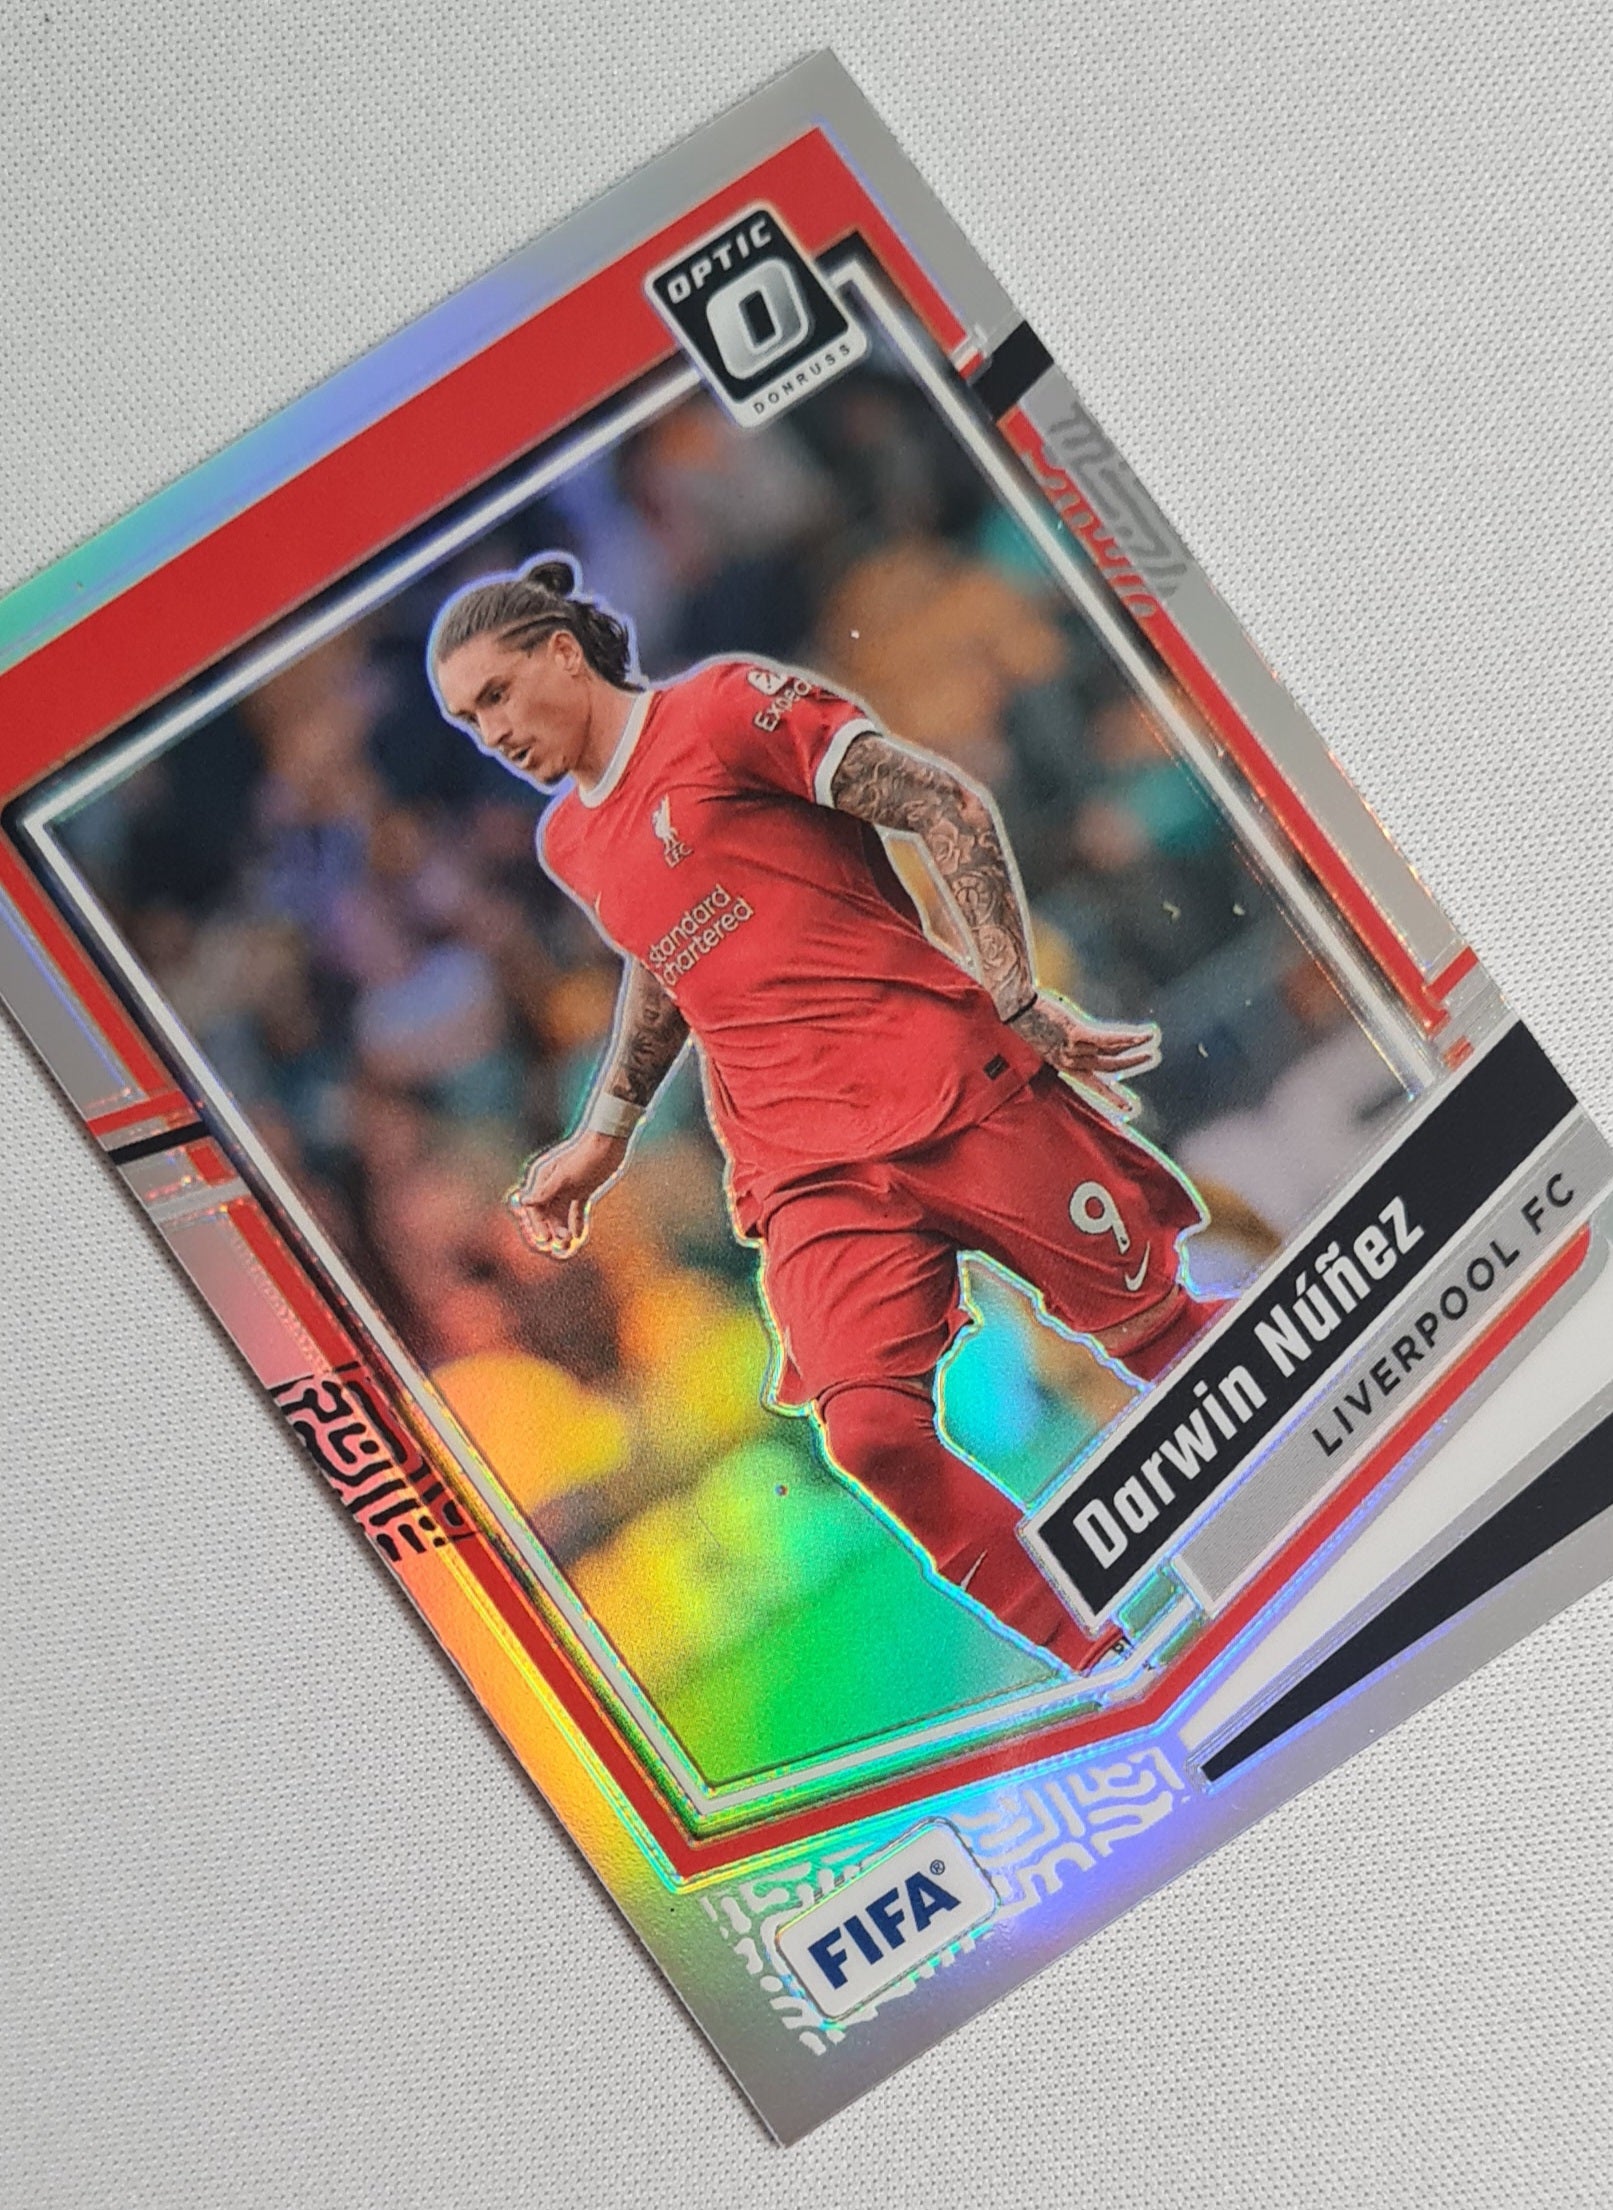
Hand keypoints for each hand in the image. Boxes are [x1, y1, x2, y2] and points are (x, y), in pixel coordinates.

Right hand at [507, 1129, 627, 1257]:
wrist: (609, 1143)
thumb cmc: (585, 1157)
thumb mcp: (565, 1176)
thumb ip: (545, 1191)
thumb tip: (525, 1201)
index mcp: (543, 1178)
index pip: (534, 1206)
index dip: (538, 1223)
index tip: (545, 1238)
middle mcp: (552, 1184)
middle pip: (547, 1212)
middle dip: (553, 1228)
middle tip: (562, 1243)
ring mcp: (568, 1187)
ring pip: (561, 1213)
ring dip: (564, 1228)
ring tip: (570, 1242)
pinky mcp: (582, 1189)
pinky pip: (576, 1210)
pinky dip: (577, 1222)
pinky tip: (579, 1235)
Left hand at [1008, 989, 1160, 1118]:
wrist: (1015, 1005)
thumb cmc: (1027, 1017)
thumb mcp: (1043, 1035)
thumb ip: (1060, 1043)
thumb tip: (1073, 1040)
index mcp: (1061, 1063)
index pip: (1090, 1083)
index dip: (1108, 1096)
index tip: (1125, 1110)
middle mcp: (1069, 1060)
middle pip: (1105, 1071)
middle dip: (1127, 1074)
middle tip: (1143, 1079)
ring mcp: (1072, 1048)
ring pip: (1110, 1054)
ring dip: (1134, 1050)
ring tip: (1152, 1046)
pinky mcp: (1076, 1033)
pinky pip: (1108, 1040)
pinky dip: (1129, 1039)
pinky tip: (1145, 1036)